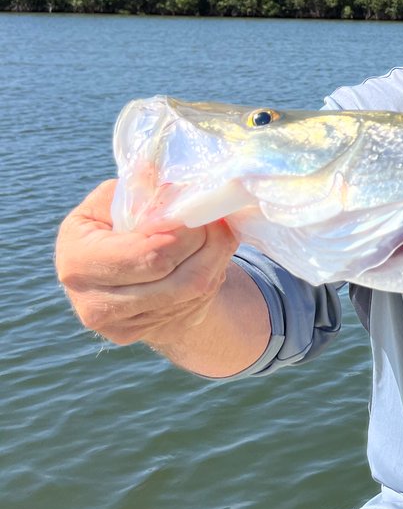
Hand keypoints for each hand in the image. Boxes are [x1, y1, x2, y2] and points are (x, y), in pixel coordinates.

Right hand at [55, 179, 239, 346]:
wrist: (116, 272)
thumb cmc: (116, 226)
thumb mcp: (116, 201)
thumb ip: (138, 189)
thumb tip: (158, 172)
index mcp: (77, 259)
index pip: (148, 253)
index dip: (183, 231)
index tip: (198, 210)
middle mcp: (91, 301)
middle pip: (176, 276)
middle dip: (205, 241)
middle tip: (215, 218)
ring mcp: (114, 325)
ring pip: (192, 290)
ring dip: (216, 258)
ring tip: (218, 234)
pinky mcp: (135, 336)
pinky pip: (193, 304)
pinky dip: (210, 276)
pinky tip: (205, 259)